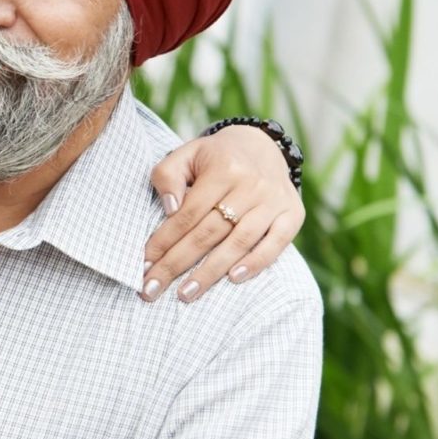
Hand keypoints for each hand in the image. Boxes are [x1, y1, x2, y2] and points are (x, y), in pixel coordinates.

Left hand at [142, 125, 303, 303]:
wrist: (262, 145)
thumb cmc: (214, 157)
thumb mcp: (185, 154)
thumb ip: (168, 177)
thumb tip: (170, 210)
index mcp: (222, 169)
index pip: (187, 214)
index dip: (164, 241)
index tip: (143, 265)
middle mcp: (251, 186)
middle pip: (208, 232)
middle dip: (178, 263)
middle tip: (153, 289)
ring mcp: (274, 201)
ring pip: (239, 242)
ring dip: (211, 272)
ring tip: (186, 293)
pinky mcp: (293, 214)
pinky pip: (276, 244)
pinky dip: (255, 263)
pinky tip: (233, 280)